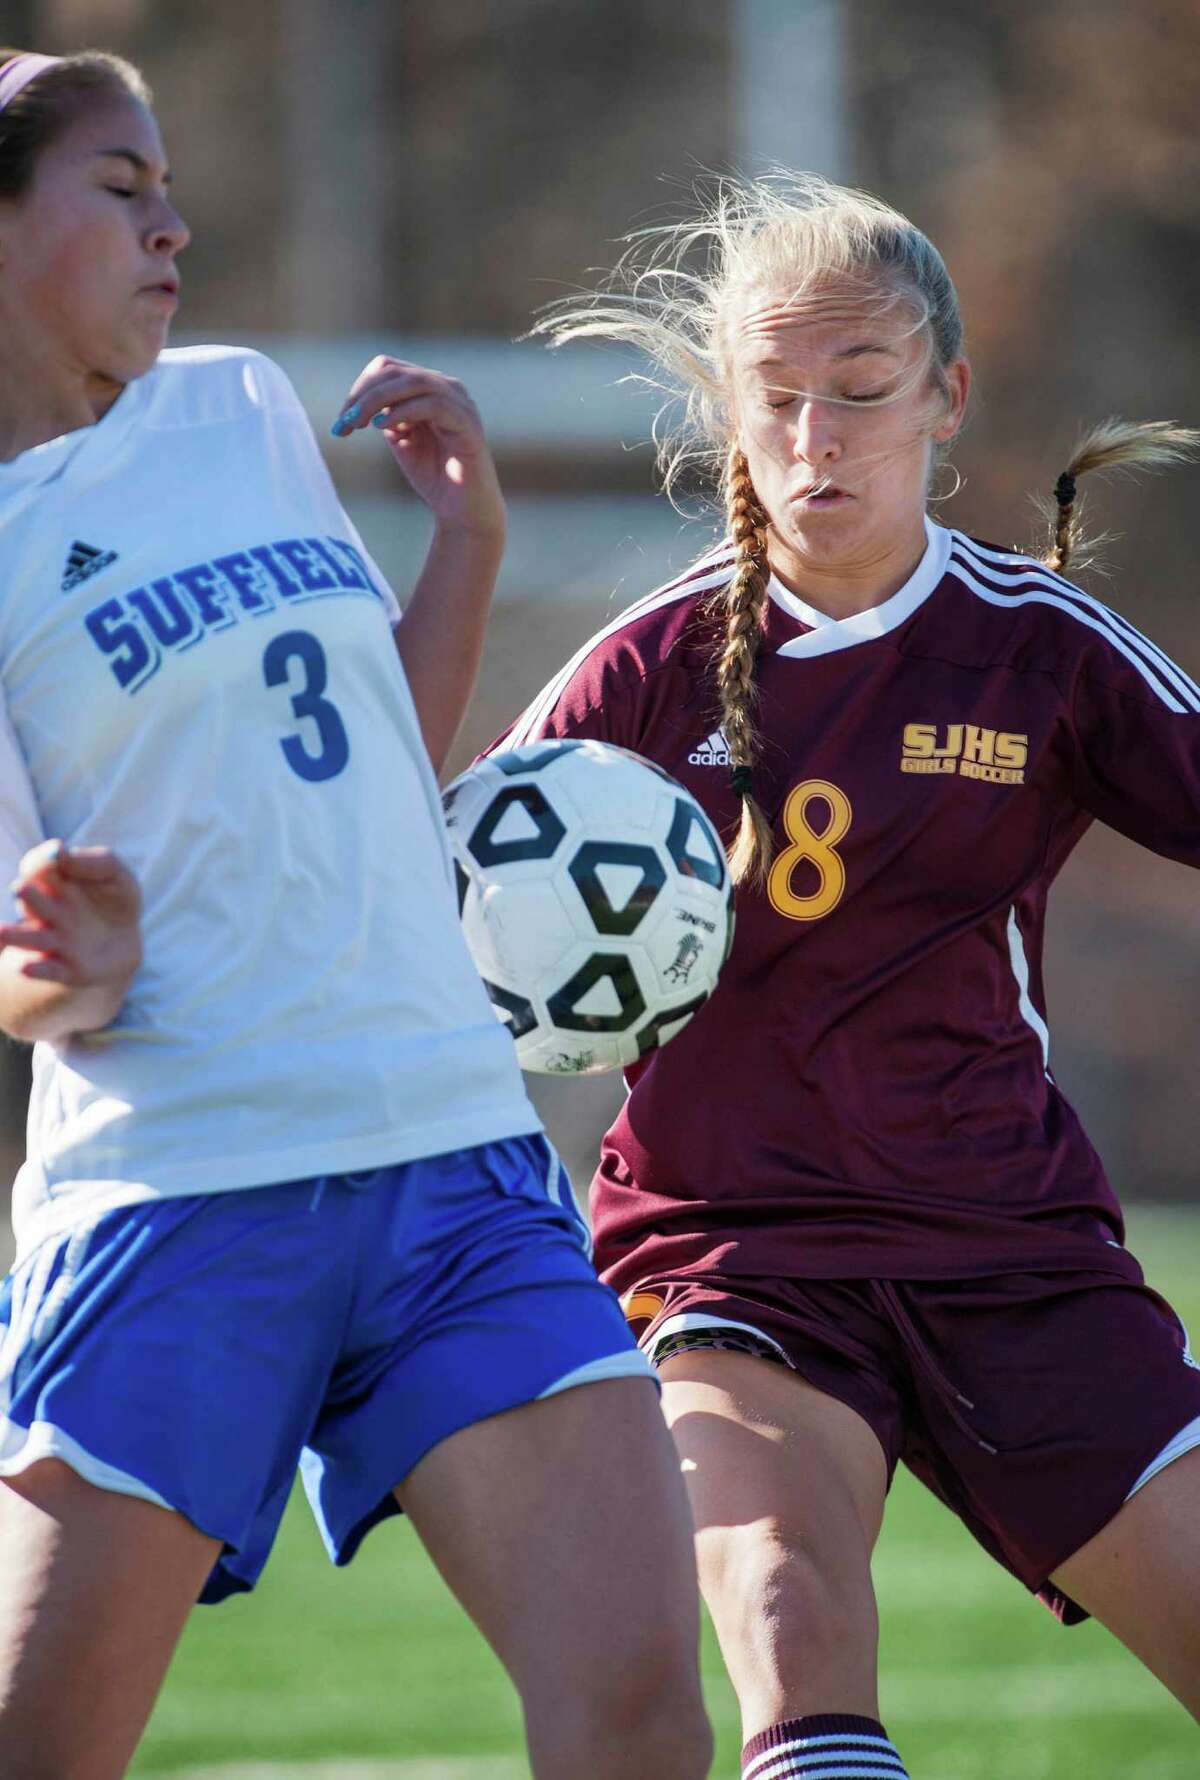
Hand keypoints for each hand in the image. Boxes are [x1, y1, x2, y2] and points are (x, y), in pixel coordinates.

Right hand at [0, 842, 142, 1002]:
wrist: (126, 940)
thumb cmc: (114, 898)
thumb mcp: (113, 874)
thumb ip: (90, 861)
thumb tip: (58, 850)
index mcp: (53, 884)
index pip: (37, 869)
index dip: (42, 862)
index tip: (57, 854)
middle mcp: (47, 912)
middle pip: (31, 902)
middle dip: (28, 896)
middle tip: (21, 889)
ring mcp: (55, 941)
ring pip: (30, 938)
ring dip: (15, 935)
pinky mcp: (68, 969)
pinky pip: (50, 970)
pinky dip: (38, 969)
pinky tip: (25, 968)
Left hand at [330, 357, 505, 538]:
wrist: (463, 511)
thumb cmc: (434, 477)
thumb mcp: (401, 439)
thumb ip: (387, 415)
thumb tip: (360, 401)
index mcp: (430, 389)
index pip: (388, 369)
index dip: (359, 389)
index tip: (342, 421)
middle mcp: (447, 388)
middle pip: (395, 372)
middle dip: (362, 396)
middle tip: (344, 424)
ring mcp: (460, 403)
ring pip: (413, 382)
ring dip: (377, 400)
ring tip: (357, 424)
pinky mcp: (468, 423)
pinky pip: (433, 405)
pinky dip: (403, 411)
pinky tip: (382, 426)